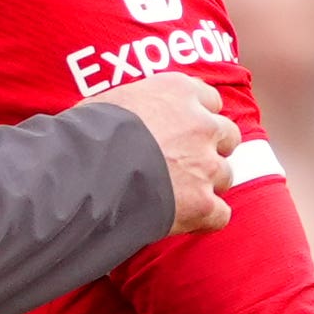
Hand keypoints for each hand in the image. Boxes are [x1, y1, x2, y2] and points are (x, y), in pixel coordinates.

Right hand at [101, 73, 236, 233]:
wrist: (86, 172)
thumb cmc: (86, 134)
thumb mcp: (107, 103)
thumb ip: (134, 106)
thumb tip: (121, 116)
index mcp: (178, 92)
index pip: (209, 99)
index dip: (196, 117)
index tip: (182, 129)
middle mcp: (200, 124)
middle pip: (227, 135)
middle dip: (210, 149)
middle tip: (185, 163)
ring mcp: (205, 164)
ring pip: (226, 175)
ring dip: (207, 184)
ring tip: (177, 195)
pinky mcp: (202, 203)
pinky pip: (220, 214)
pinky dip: (206, 219)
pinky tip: (184, 222)